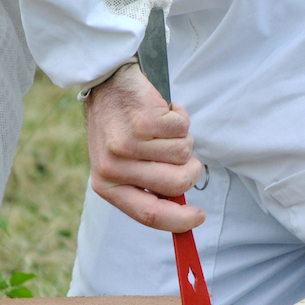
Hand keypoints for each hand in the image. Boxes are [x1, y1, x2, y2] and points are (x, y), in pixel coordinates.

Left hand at [85, 63, 205, 231]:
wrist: (107, 83)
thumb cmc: (119, 126)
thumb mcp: (121, 164)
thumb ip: (146, 187)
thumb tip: (179, 210)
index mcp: (106, 185)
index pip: (148, 214)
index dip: (179, 221)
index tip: (198, 217)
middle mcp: (114, 168)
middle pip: (176, 186)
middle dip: (191, 170)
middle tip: (184, 154)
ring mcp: (128, 145)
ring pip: (183, 155)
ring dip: (181, 139)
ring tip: (162, 128)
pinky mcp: (143, 122)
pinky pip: (182, 130)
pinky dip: (180, 118)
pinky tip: (162, 111)